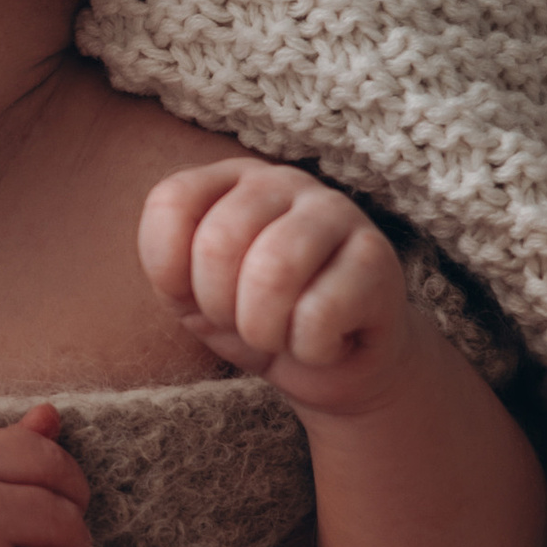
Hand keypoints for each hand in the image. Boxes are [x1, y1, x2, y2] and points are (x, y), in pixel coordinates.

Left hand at [138, 158, 413, 419]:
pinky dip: (309, 349)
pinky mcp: (376, 255)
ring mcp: (335, 211)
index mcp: (230, 180)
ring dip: (263, 329)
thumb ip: (171, 271)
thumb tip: (178, 267)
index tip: (199, 298)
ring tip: (281, 334)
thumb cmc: (260, 320)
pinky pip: (319, 313)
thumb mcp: (193, 299)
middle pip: (218, 242)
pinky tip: (325, 342)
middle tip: (247, 323)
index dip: (170, 271)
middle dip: (220, 308)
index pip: (171, 202)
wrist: (338, 367)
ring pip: (271, 272)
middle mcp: (283, 181)